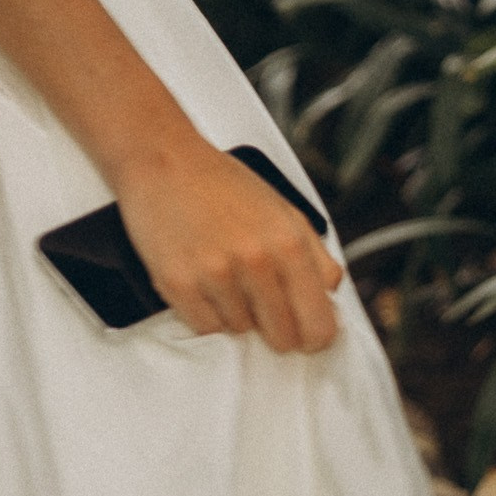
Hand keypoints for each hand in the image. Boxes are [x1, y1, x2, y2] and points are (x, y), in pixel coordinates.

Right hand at [116, 141, 343, 354]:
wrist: (164, 157)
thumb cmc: (221, 182)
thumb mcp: (284, 209)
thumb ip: (316, 256)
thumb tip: (332, 298)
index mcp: (289, 243)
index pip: (319, 326)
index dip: (314, 336)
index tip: (307, 335)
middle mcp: (256, 261)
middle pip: (282, 338)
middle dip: (275, 328)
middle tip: (261, 304)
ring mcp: (216, 275)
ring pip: (240, 332)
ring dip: (235, 313)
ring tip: (223, 274)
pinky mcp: (179, 284)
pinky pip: (205, 328)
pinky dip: (205, 312)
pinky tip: (202, 279)